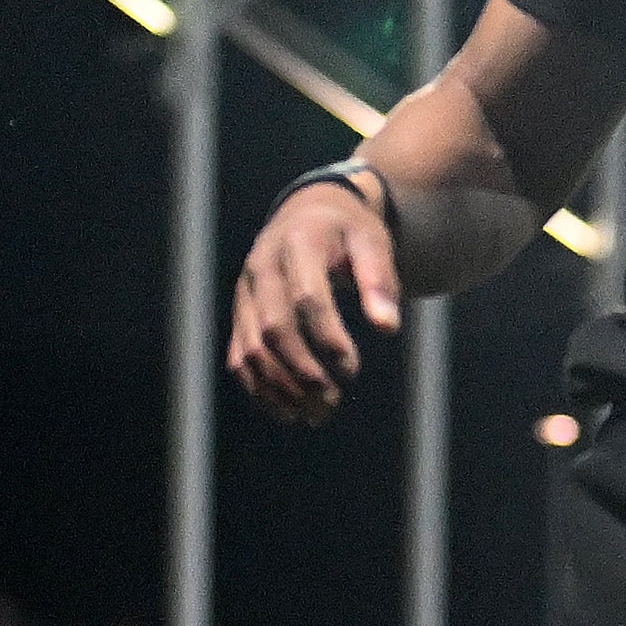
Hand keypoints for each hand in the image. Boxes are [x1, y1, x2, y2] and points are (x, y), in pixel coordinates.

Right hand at [226, 177, 400, 426]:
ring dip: (281, 388)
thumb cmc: (348, 232)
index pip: (307, 298)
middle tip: (332, 401)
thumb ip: (380, 282)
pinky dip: (258, 388)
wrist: (307, 212)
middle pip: (274, 329)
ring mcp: (245, 292)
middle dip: (303, 371)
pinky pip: (238, 356)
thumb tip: (387, 327)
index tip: (352, 368)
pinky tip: (288, 410)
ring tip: (315, 413)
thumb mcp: (373, 243)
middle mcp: (262, 267)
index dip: (328, 338)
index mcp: (298, 244)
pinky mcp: (240, 313)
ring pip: (251, 349)